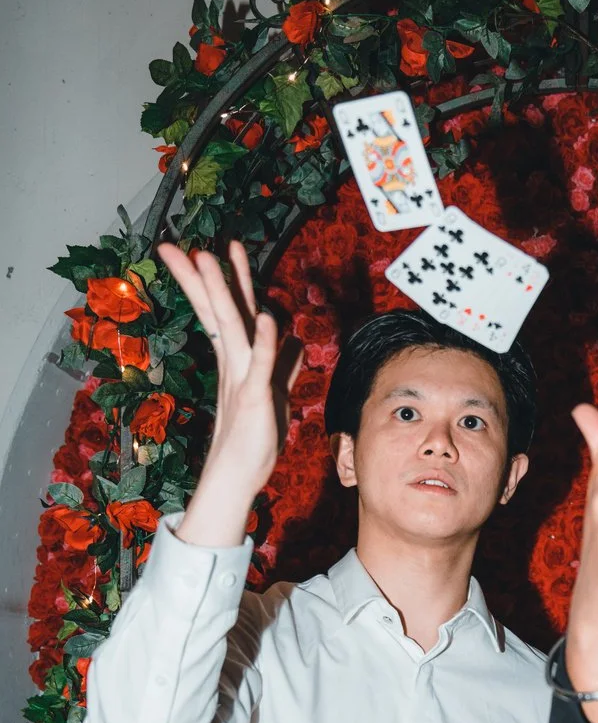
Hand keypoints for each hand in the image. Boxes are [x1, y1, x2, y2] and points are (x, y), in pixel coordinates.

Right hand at [158, 240, 301, 545]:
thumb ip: (283, 363)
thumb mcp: (276, 392)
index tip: (203, 251)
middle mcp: (235, 363)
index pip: (223, 311)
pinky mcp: (255, 397)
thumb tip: (291, 339)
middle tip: (180, 247)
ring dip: (224, 293)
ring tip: (208, 260)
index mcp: (238, 359)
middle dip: (203, 277)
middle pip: (218, 311)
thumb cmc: (256, 437)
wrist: (241, 475)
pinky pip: (262, 364)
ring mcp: (242, 377)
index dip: (216, 281)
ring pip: (232, 327)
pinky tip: (269, 318)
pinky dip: (267, 342)